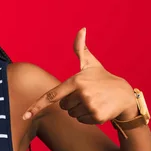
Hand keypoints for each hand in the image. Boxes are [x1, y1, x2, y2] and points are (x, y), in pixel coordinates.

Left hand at [22, 27, 137, 123]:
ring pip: (72, 114)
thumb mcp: (91, 63)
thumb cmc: (103, 78)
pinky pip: (81, 121)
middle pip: (63, 106)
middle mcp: (81, 93)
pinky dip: (88, 117)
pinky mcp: (96, 116)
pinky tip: (98, 108)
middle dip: (71, 102)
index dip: (36, 106)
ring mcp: (89, 105)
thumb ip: (80, 48)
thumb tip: (81, 29)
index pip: (51, 96)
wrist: (125, 95)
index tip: (25, 116)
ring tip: (93, 101)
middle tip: (86, 95)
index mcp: (76, 81)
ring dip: (79, 110)